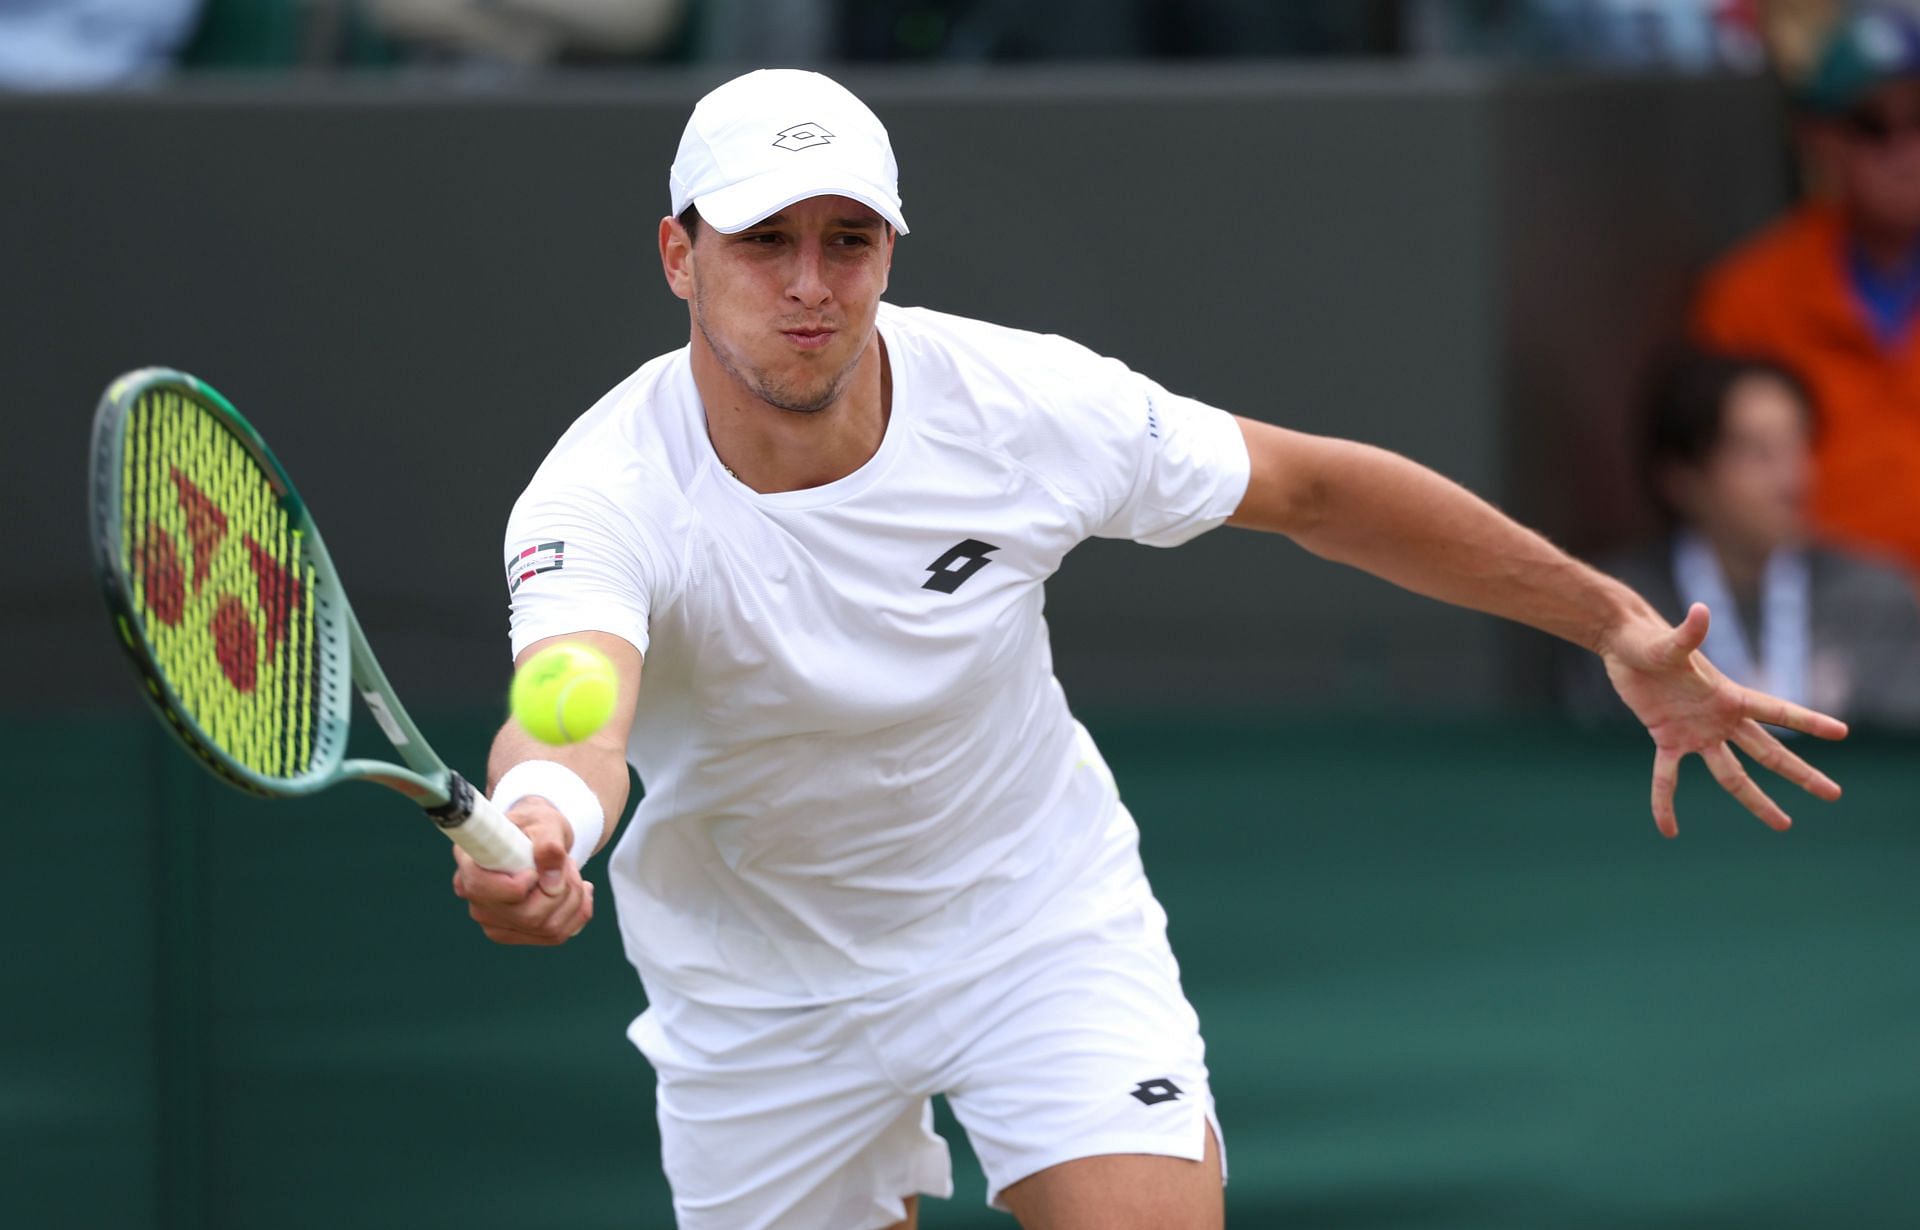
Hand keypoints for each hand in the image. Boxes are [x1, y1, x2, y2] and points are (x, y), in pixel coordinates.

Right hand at [451, 797, 593, 943]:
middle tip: (567, 863)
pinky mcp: (516, 933)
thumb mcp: (545, 823)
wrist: (539, 839)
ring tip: (571, 872)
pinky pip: (555, 935)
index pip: (483, 890)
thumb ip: (548, 844)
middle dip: (561, 889)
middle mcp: (477, 901)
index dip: (518, 884)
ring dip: (573, 899)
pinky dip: (577, 913)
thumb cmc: (536, 827)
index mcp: (471, 866)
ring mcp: (495, 922)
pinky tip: (580, 891)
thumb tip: (552, 880)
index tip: (535, 870)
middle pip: (528, 916)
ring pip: (548, 928)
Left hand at [1602, 602, 1845, 836]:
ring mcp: (1696, 732)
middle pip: (1768, 752)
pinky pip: (1668, 778)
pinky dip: (1665, 803)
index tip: (1842, 733)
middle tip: (1833, 794)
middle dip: (1800, 773)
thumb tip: (1700, 610)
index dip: (1808, 722)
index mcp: (1729, 695)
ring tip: (1784, 824)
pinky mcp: (1667, 738)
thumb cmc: (1650, 639)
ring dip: (1755, 800)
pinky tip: (1669, 830)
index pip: (1778, 711)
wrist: (1624, 643)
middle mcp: (1720, 718)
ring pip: (1732, 774)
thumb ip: (1688, 634)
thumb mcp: (1669, 643)